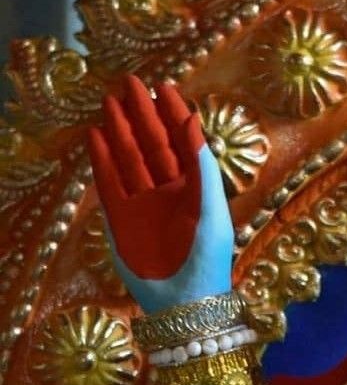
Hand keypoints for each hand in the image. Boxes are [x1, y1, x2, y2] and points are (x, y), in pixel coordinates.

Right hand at [88, 73, 234, 313]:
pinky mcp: (122, 220)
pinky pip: (110, 182)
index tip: (163, 87)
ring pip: (130, 159)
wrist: (185, 301)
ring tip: (110, 102)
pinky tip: (96, 136)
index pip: (182, 144)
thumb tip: (195, 126)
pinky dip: (102, 160)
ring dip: (121, 131)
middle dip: (143, 115)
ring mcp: (144, 205)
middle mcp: (169, 194)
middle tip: (130, 83)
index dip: (173, 115)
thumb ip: (205, 169)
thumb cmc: (207, 260)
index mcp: (195, 191)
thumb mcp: (213, 211)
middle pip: (153, 145)